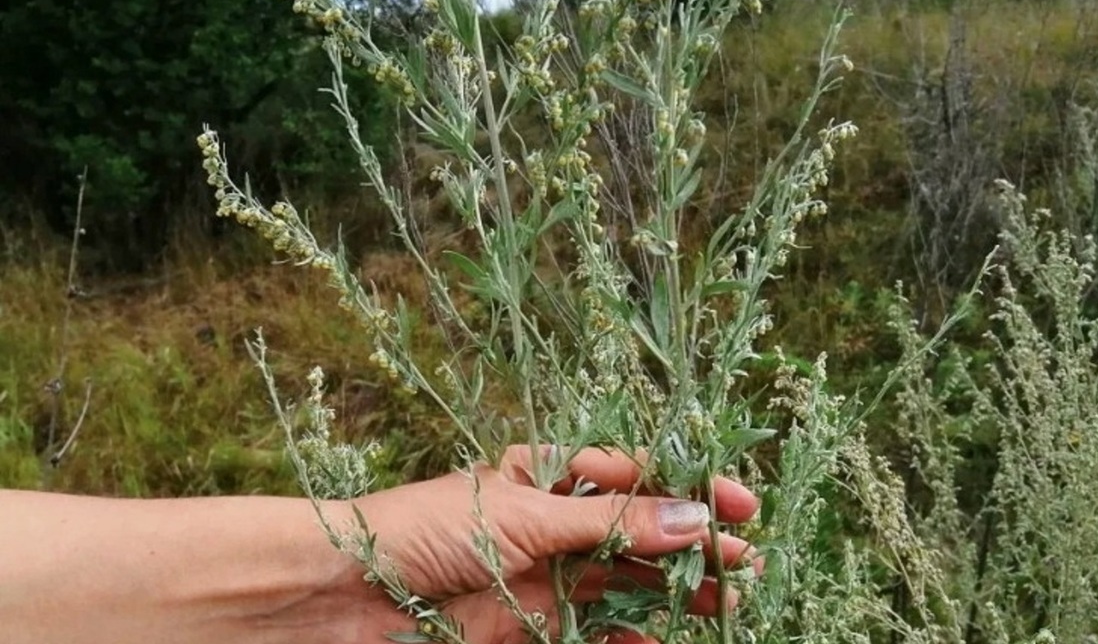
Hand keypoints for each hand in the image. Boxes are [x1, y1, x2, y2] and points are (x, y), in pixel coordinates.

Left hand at [327, 446, 760, 643]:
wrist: (345, 596)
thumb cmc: (427, 528)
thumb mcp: (528, 515)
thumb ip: (613, 524)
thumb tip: (696, 519)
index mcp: (549, 473)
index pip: (637, 477)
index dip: (690, 488)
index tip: (742, 504)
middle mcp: (554, 521)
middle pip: (640, 531)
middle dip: (693, 543)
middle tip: (748, 560)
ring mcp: (545, 575)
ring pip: (628, 581)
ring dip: (676, 590)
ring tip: (729, 600)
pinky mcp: (531, 625)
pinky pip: (597, 631)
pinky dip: (633, 637)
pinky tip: (668, 637)